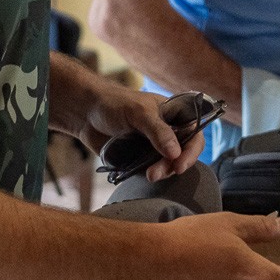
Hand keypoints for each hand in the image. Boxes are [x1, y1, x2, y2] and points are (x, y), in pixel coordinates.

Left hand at [73, 80, 202, 182]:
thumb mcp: (138, 113)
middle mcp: (167, 131)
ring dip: (162, 172)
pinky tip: (142, 176)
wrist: (85, 114)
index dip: (192, 149)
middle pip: (183, 153)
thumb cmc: (114, 104)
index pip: (194, 132)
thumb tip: (176, 153)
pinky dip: (150, 175)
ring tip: (149, 176)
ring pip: (168, 165)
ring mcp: (154, 146)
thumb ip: (158, 131)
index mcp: (173, 115)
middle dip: (174, 165)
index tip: (180, 163)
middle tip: (160, 173)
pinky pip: (152, 170)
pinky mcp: (141, 159)